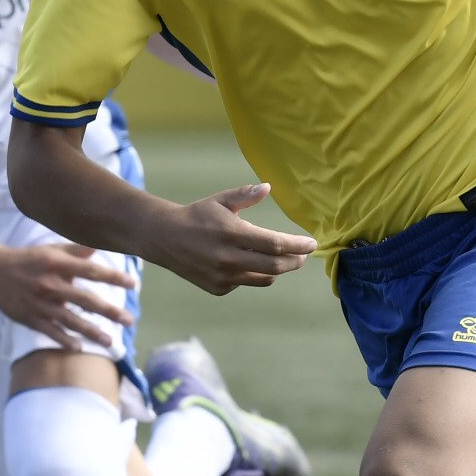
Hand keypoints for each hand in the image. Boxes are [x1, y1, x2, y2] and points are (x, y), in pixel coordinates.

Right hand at [0, 240, 136, 352]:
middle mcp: (50, 284)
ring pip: (71, 320)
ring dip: (92, 332)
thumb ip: (75, 251)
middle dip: (110, 311)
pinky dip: (64, 340)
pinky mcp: (30, 318)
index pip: (91, 271)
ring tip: (110, 341)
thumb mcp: (49, 250)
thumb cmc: (26, 259)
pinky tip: (79, 348)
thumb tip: (99, 249)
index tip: (133, 284)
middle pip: (86, 300)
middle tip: (130, 320)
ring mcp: (40, 304)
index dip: (113, 278)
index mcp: (57, 264)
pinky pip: (50, 332)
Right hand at [150, 184, 316, 294]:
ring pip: (264, 278)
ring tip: (281, 258)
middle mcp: (228, 258)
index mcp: (231, 233)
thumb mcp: (220, 200)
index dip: (297, 245)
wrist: (164, 239)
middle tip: (303, 255)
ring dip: (277, 269)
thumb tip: (268, 187)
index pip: (274, 244)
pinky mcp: (218, 288)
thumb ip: (245, 195)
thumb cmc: (197, 216)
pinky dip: (253, 273)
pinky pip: (246, 282)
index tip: (312, 243)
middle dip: (295, 261)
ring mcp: (223, 276)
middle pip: (275, 266)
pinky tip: (248, 263)